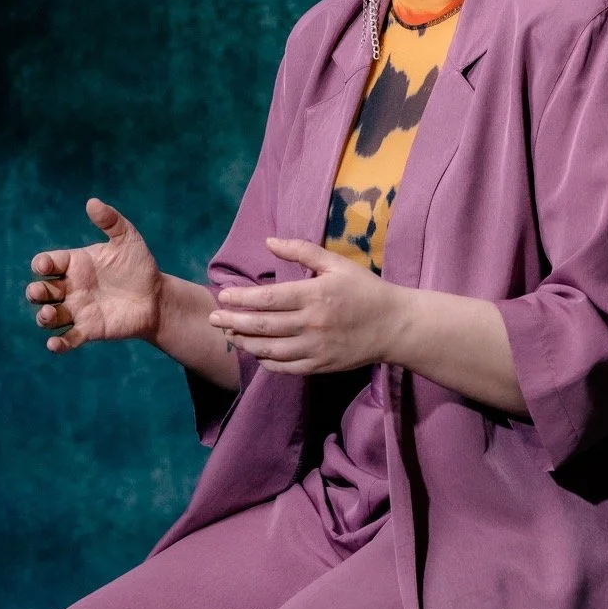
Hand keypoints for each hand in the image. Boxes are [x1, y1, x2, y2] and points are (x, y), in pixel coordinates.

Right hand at [26, 198, 164, 353]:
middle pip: (40, 291)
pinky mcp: (88, 330)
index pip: (47, 263)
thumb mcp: (128, 240)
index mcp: (74, 264)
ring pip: (48, 316)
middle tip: (40, 293)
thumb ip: (111, 221)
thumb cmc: (139, 266)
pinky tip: (54, 345)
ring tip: (49, 315)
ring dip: (43, 317)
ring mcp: (77, 310)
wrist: (156, 297)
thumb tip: (92, 202)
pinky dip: (58, 344)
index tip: (46, 266)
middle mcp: (70, 288)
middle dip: (35, 293)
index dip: (41, 265)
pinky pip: (68, 339)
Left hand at [208, 236, 405, 375]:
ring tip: (229, 334)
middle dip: (232, 321)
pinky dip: (265, 361)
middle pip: (261, 326)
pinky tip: (255, 352)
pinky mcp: (320, 366)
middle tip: (213, 318)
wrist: (394, 326)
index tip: (223, 295)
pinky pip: (284, 367)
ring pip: (268, 350)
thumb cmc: (365, 290)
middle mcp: (312, 324)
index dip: (240, 298)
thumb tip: (268, 241)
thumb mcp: (337, 263)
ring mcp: (315, 348)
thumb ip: (302, 251)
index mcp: (314, 295)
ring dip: (243, 343)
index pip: (267, 299)